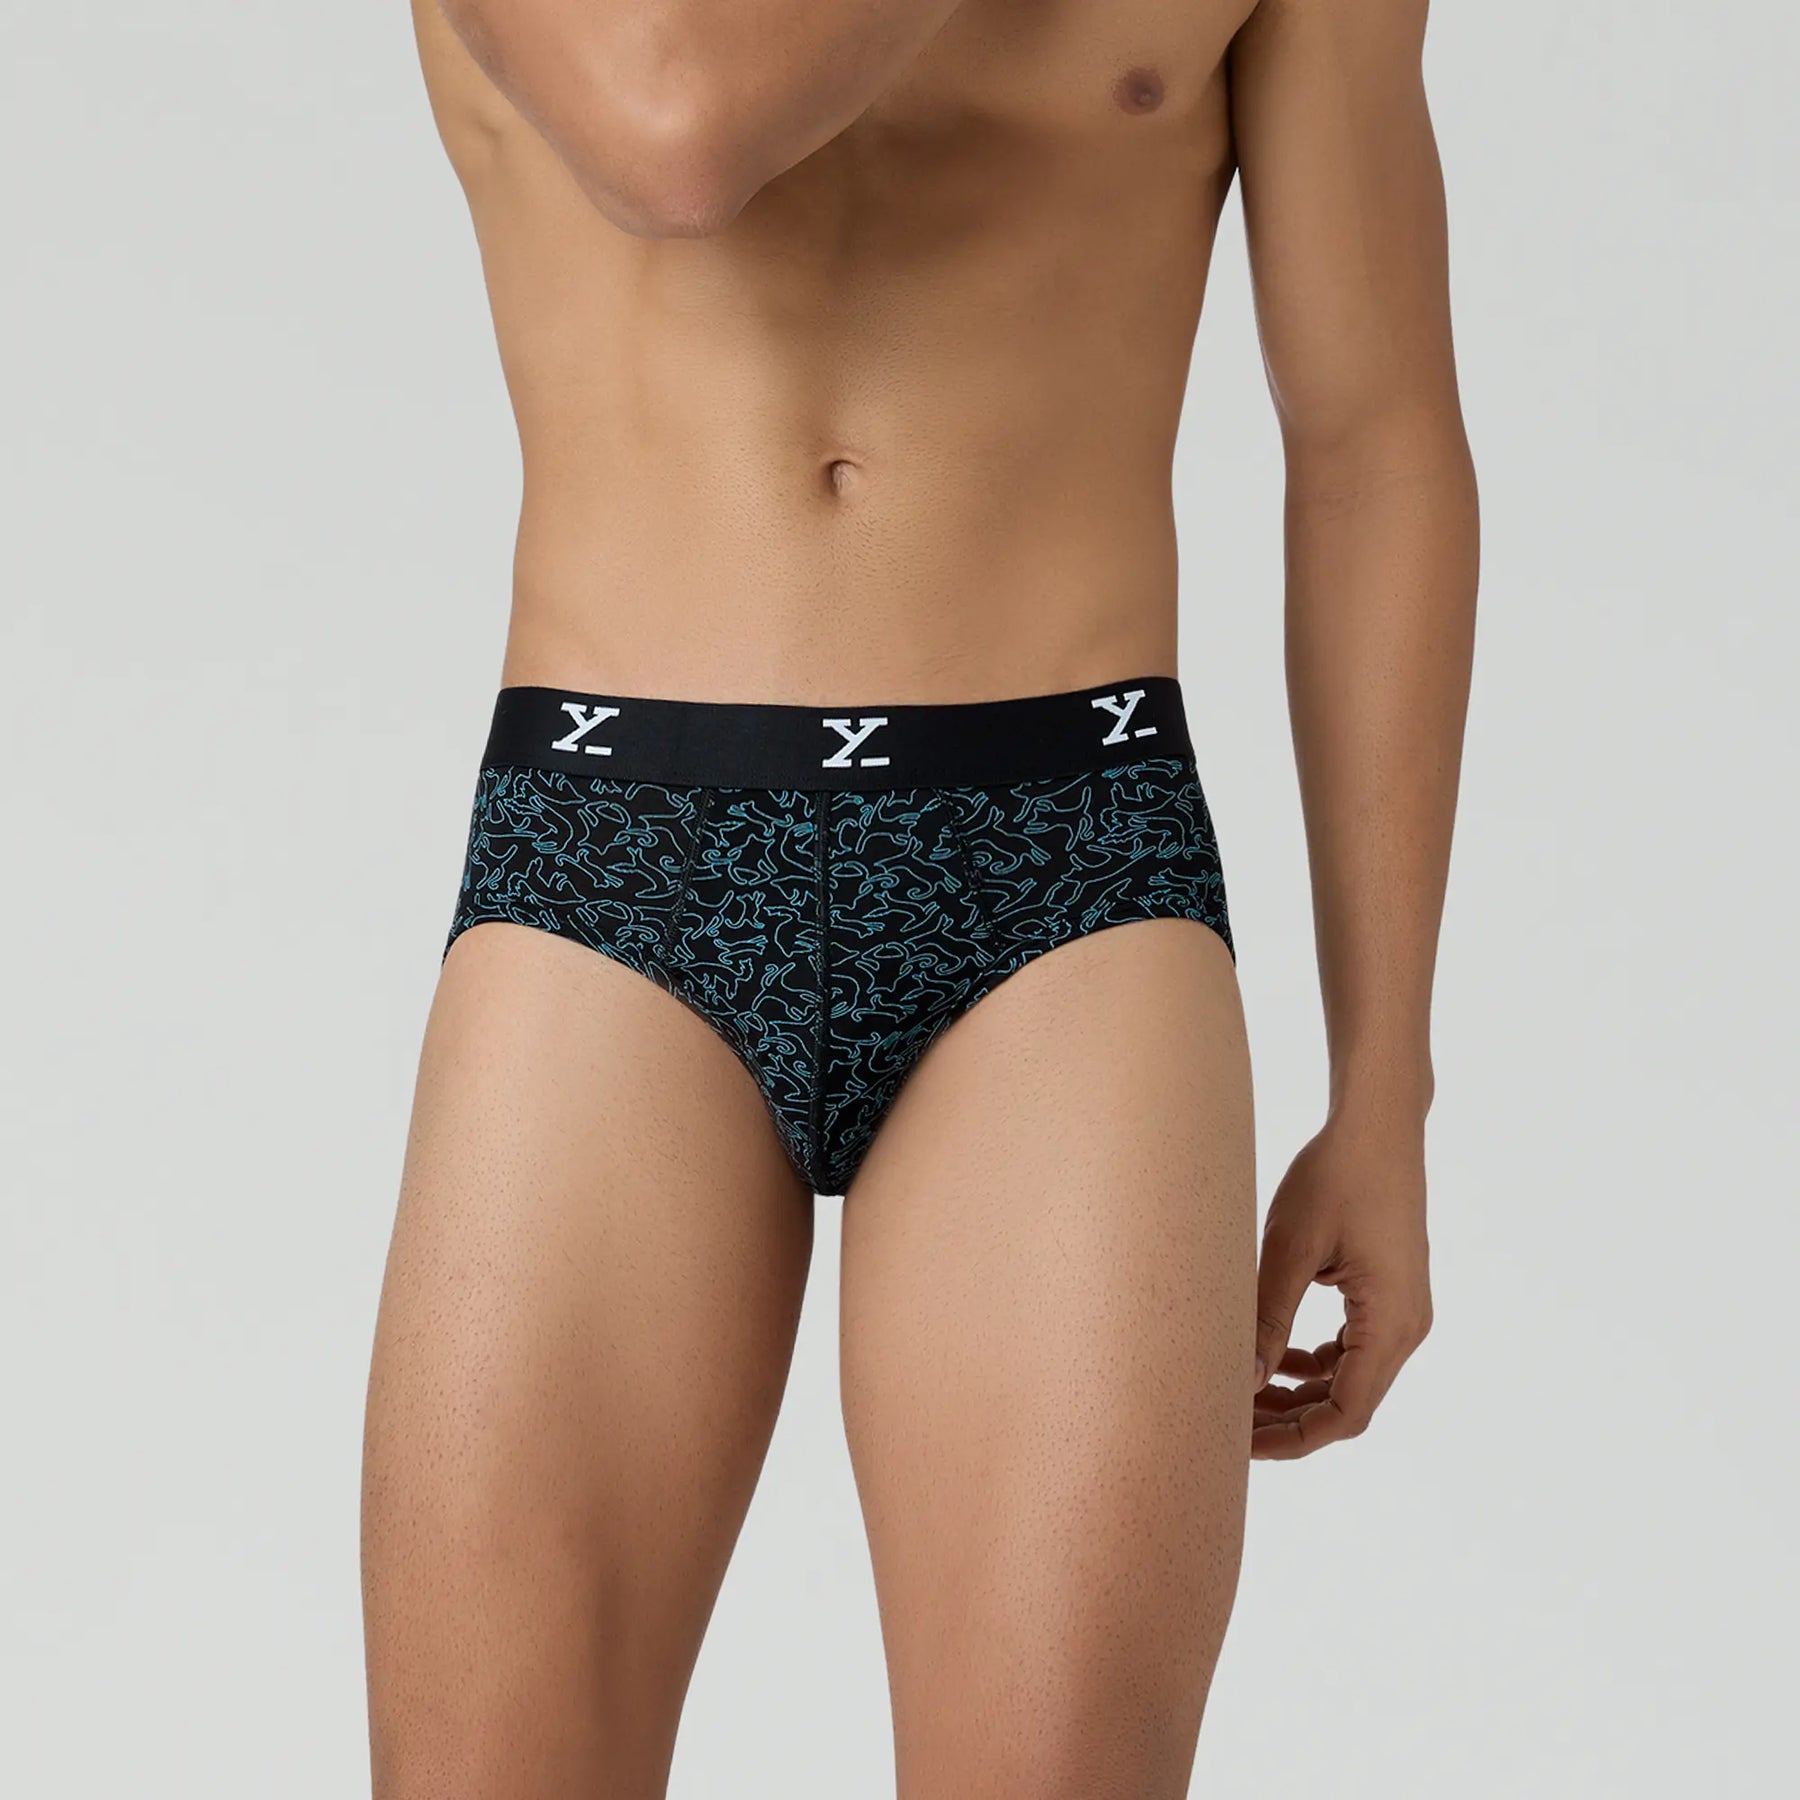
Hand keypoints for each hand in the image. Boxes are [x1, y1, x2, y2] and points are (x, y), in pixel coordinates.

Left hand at [1251, 1113, 1432, 1459]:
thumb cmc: (1334, 1176)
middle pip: (1348, 1404)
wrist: (1379, 1125)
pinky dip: (1315, 1363)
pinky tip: (1274, 1354)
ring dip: (1300, 1392)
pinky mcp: (1389, 1294)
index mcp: (1390, 1323)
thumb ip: (1269, 1319)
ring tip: (1242, 1391)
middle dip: (1289, 1420)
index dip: (1293, 1439)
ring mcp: (1402, 1311)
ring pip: (1350, 1378)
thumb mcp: (1290, 1248)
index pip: (1345, 1414)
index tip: (1239, 1443)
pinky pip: (1354, 1348)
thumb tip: (1244, 1381)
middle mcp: (1407, 1327)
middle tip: (1227, 1421)